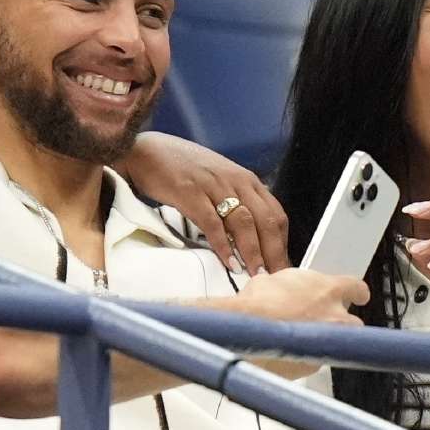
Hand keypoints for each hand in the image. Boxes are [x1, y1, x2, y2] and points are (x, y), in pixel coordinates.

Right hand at [119, 132, 288, 274]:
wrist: (148, 151)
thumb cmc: (183, 168)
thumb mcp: (219, 181)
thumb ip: (237, 201)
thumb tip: (251, 235)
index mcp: (246, 179)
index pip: (276, 214)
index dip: (282, 244)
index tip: (281, 266)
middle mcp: (235, 181)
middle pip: (265, 221)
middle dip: (273, 253)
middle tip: (274, 278)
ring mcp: (213, 185)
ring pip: (243, 223)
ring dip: (252, 252)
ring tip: (256, 275)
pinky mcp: (190, 192)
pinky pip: (212, 222)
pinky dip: (223, 245)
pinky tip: (228, 262)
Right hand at [232, 269, 367, 380]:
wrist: (248, 336)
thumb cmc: (257, 306)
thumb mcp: (272, 281)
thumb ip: (291, 286)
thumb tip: (286, 291)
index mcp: (329, 290)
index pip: (356, 287)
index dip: (356, 291)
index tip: (356, 293)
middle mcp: (336, 317)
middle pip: (354, 321)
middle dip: (342, 321)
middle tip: (325, 318)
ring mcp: (328, 344)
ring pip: (336, 343)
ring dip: (324, 340)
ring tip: (301, 337)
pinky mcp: (315, 365)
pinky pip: (316, 358)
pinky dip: (306, 355)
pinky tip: (289, 350)